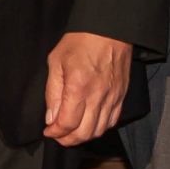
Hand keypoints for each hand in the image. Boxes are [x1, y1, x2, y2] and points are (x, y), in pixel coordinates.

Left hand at [43, 31, 132, 146]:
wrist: (110, 29)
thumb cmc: (81, 41)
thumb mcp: (56, 61)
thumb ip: (53, 92)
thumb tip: (51, 118)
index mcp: (78, 87)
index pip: (67, 124)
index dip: (55, 133)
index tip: (48, 130)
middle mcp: (97, 96)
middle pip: (84, 133)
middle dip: (67, 139)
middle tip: (57, 134)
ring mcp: (112, 97)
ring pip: (99, 131)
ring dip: (83, 136)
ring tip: (71, 131)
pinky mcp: (121, 96)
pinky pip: (111, 122)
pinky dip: (99, 128)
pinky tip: (89, 123)